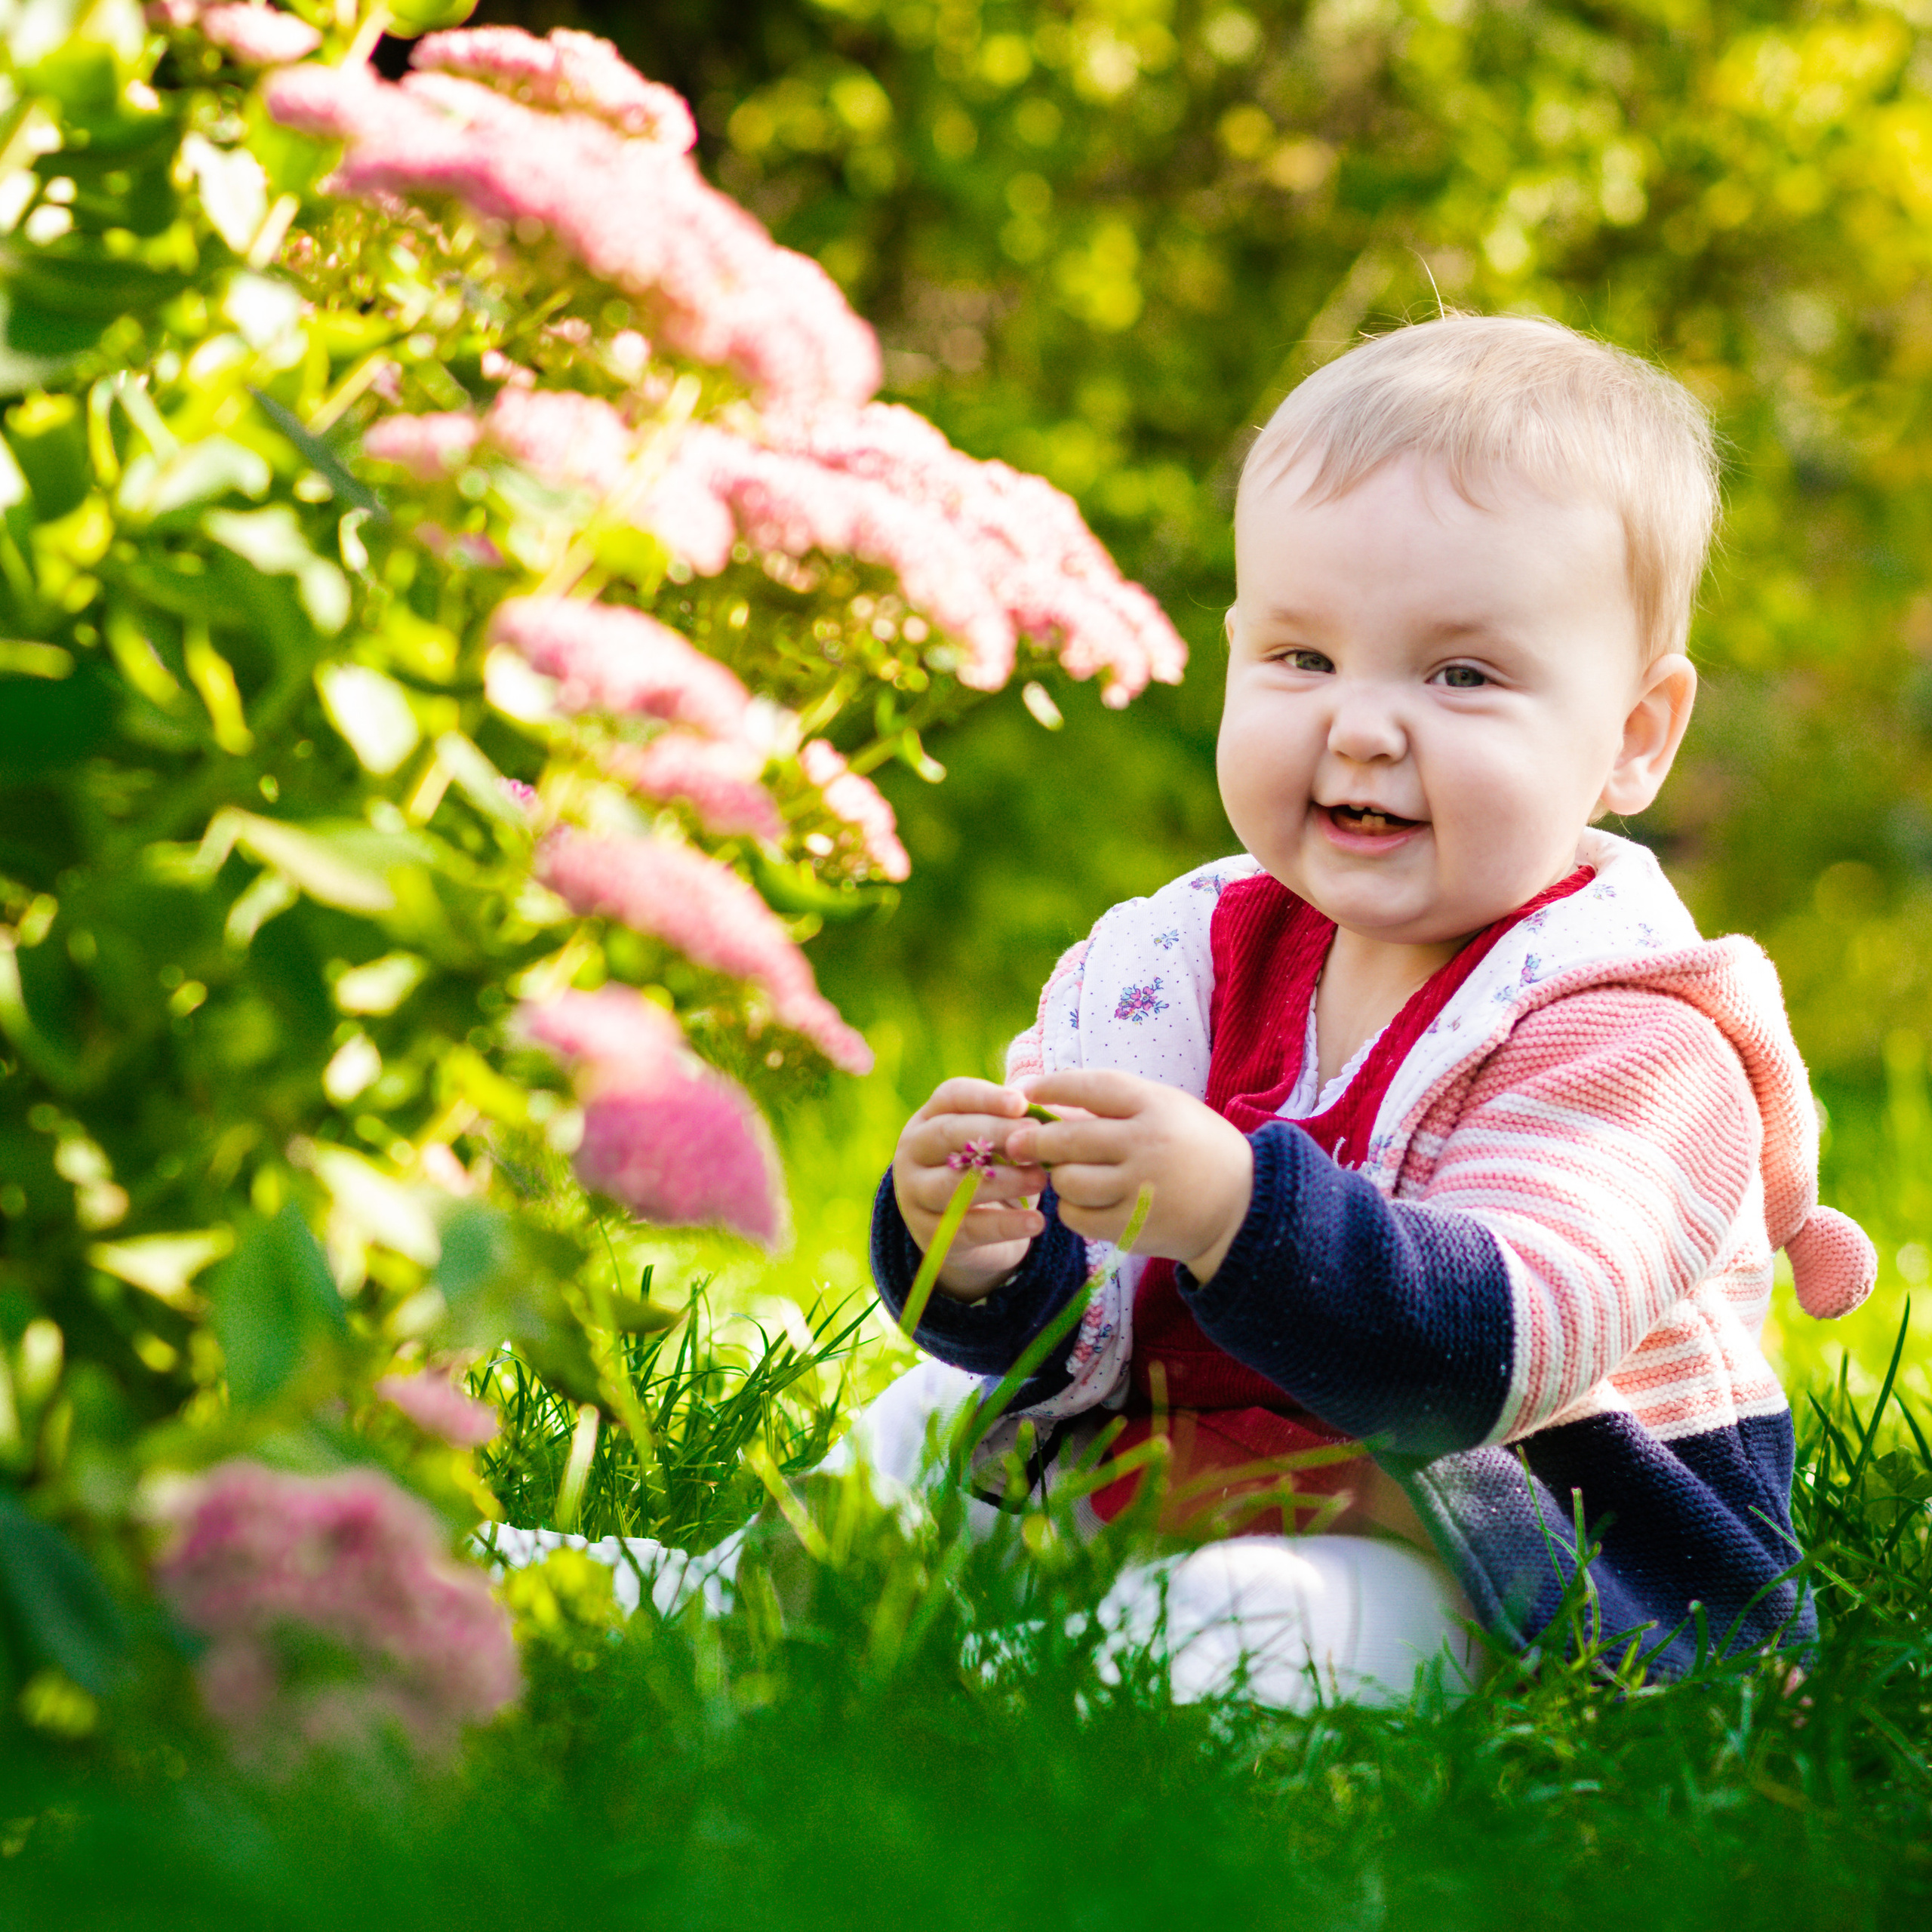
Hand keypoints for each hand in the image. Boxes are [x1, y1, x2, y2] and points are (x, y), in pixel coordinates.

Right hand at [891, 1079, 1051, 1300]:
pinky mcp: (927, 1233)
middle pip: (947, 1133)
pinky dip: (1005, 1225)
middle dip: (995, 1132)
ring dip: (1002, 1180)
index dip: (986, 1097)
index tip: (1021, 1103)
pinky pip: (966, 1228)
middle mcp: (912, 1151)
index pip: (952, 1096)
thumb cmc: (991, 1170)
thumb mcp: (999, 1143)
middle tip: (1034, 1138)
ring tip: (1041, 1180)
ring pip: (952, 1184)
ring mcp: (914, 1193)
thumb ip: (1014, 1123)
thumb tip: (1047, 1109)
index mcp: (929, 1118)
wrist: (975, 1232)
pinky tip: (1036, 1222)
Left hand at [1003, 1070, 1252, 1281]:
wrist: (1242, 1204)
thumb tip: (1046, 1105)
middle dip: (1032, 1140)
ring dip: (1058, 1178)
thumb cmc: (1194, 1148)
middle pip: (1068, 1138)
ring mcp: (1141, 1188)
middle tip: (1017, 1142)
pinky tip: (1082, 1203)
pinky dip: (1070, 1210)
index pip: (1091, 1087)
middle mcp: (1147, 1143)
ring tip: (1068, 1175)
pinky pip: (1077, 1217)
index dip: (1051, 1087)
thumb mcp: (1165, 1110)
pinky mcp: (1135, 1226)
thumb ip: (1113, 1106)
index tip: (1023, 1092)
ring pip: (1068, 1181)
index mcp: (1156, 1106)